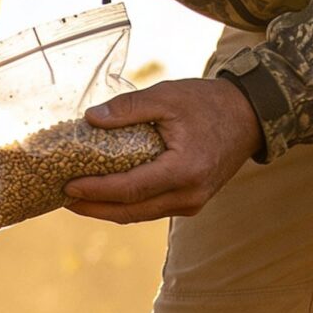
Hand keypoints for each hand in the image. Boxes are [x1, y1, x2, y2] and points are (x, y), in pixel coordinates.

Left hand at [62, 77, 263, 224]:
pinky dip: (126, 206)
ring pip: (139, 216)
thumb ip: (129, 107)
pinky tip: (105, 197)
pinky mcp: (191, 204)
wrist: (250, 117)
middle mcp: (189, 195)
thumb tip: (90, 118)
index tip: (67, 186)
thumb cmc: (208, 103)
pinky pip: (151, 210)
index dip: (96, 191)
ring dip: (106, 210)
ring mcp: (192, 204)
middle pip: (130, 212)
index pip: (130, 189)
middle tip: (62, 198)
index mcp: (184, 170)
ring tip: (77, 200)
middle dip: (93, 208)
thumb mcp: (168, 96)